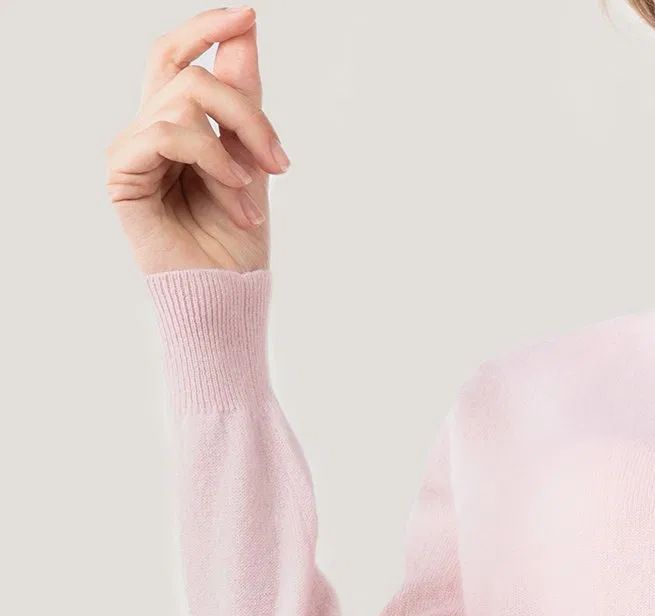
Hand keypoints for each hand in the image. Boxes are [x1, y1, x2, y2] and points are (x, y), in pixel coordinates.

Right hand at [106, 6, 289, 275]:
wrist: (226, 294)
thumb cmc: (236, 242)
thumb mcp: (253, 161)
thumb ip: (244, 99)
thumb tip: (246, 29)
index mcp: (176, 127)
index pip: (178, 59)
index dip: (206, 30)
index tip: (248, 14)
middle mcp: (149, 130)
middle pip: (187, 73)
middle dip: (244, 107)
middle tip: (279, 161)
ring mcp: (133, 148)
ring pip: (185, 101)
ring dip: (234, 151)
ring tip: (251, 198)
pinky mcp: (121, 170)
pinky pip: (167, 134)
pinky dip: (211, 161)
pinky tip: (235, 197)